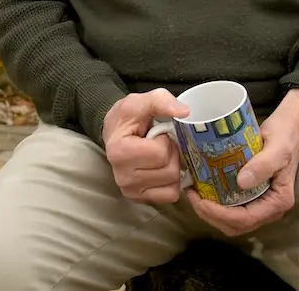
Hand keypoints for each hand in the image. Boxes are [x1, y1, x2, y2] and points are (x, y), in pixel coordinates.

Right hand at [102, 89, 190, 204]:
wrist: (114, 132)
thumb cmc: (127, 118)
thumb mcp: (141, 101)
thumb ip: (161, 101)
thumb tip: (184, 112)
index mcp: (120, 152)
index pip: (161, 154)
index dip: (165, 140)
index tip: (156, 134)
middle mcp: (123, 177)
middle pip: (169, 172)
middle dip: (171, 154)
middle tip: (161, 144)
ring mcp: (130, 190)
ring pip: (173, 185)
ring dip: (172, 167)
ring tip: (160, 156)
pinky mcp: (139, 198)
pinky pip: (169, 196)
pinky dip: (171, 182)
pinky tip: (162, 169)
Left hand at [185, 88, 298, 236]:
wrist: (290, 129)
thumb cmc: (285, 137)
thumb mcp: (277, 149)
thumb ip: (263, 165)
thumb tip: (241, 183)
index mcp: (278, 201)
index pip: (247, 219)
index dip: (221, 215)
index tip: (201, 202)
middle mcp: (269, 208)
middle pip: (237, 225)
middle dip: (211, 216)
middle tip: (192, 197)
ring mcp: (261, 203)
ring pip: (232, 220)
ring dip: (211, 212)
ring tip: (194, 193)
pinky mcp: (252, 195)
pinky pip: (232, 207)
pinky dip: (216, 204)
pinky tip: (203, 188)